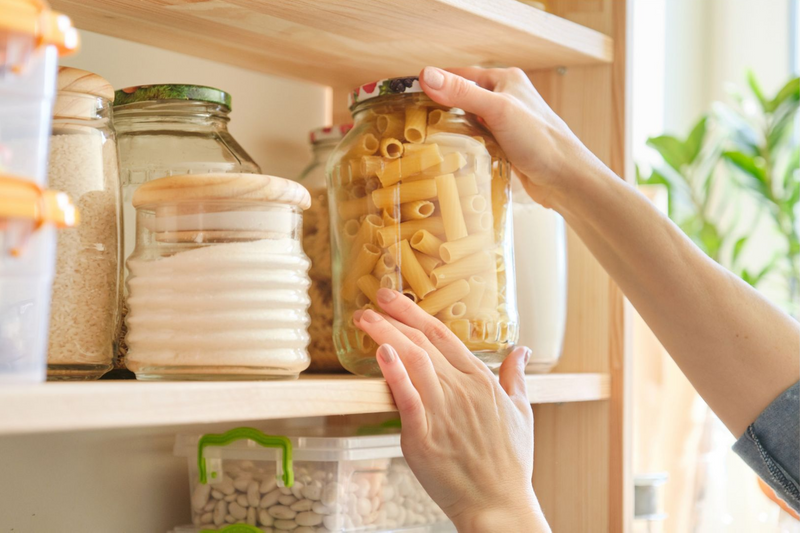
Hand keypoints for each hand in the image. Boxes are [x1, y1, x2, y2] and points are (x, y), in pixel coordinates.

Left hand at [353, 288, 550, 532]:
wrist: (498, 504)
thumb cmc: (510, 462)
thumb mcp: (522, 412)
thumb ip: (517, 377)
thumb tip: (522, 350)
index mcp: (481, 381)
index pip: (443, 336)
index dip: (416, 313)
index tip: (394, 299)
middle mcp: (461, 390)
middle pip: (423, 343)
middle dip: (395, 316)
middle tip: (372, 297)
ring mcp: (443, 411)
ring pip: (413, 361)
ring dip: (387, 335)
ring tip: (365, 318)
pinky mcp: (424, 436)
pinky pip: (408, 398)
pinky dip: (395, 373)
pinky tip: (382, 353)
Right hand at [418, 65, 598, 209]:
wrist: (565, 179)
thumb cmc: (540, 141)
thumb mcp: (497, 111)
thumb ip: (462, 93)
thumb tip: (426, 76)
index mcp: (505, 80)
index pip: (460, 75)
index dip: (435, 84)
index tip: (408, 96)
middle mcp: (506, 98)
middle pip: (462, 99)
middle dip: (440, 109)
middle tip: (413, 123)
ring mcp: (506, 123)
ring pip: (468, 122)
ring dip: (452, 130)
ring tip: (427, 140)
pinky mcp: (506, 145)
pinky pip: (477, 141)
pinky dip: (464, 146)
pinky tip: (452, 155)